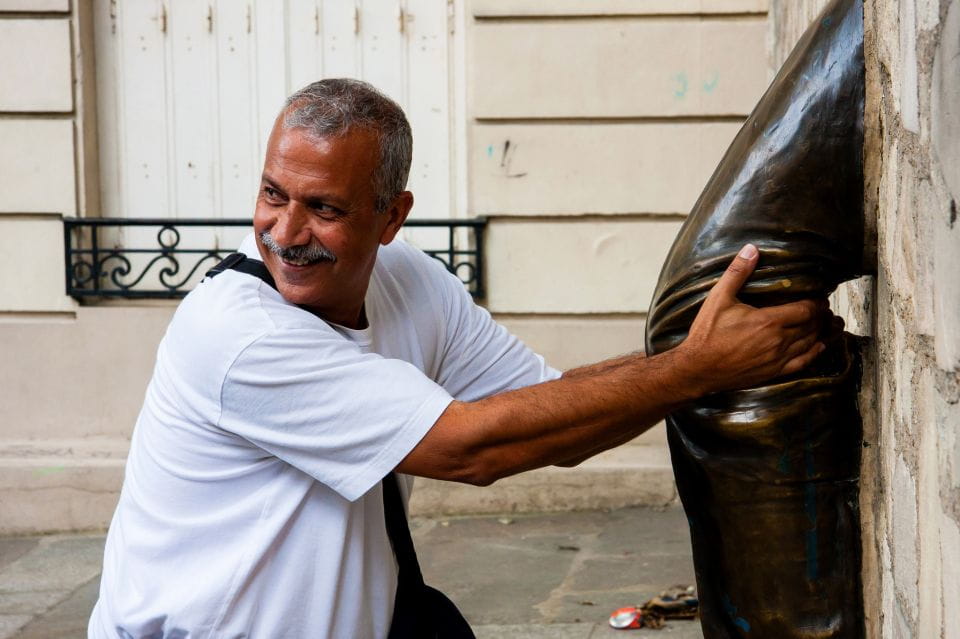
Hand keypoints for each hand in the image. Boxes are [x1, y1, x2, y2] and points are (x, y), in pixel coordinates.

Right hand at [675, 243, 828, 395]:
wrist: (697, 369)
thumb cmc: (706, 334)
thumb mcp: (718, 299)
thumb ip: (737, 273)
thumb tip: (751, 249)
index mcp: (768, 321)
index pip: (805, 310)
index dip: (816, 303)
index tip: (818, 297)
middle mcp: (777, 341)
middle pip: (811, 326)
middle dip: (819, 315)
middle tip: (822, 308)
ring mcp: (777, 359)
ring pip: (810, 343)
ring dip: (820, 332)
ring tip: (825, 323)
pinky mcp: (773, 372)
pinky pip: (802, 362)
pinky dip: (814, 353)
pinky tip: (818, 347)